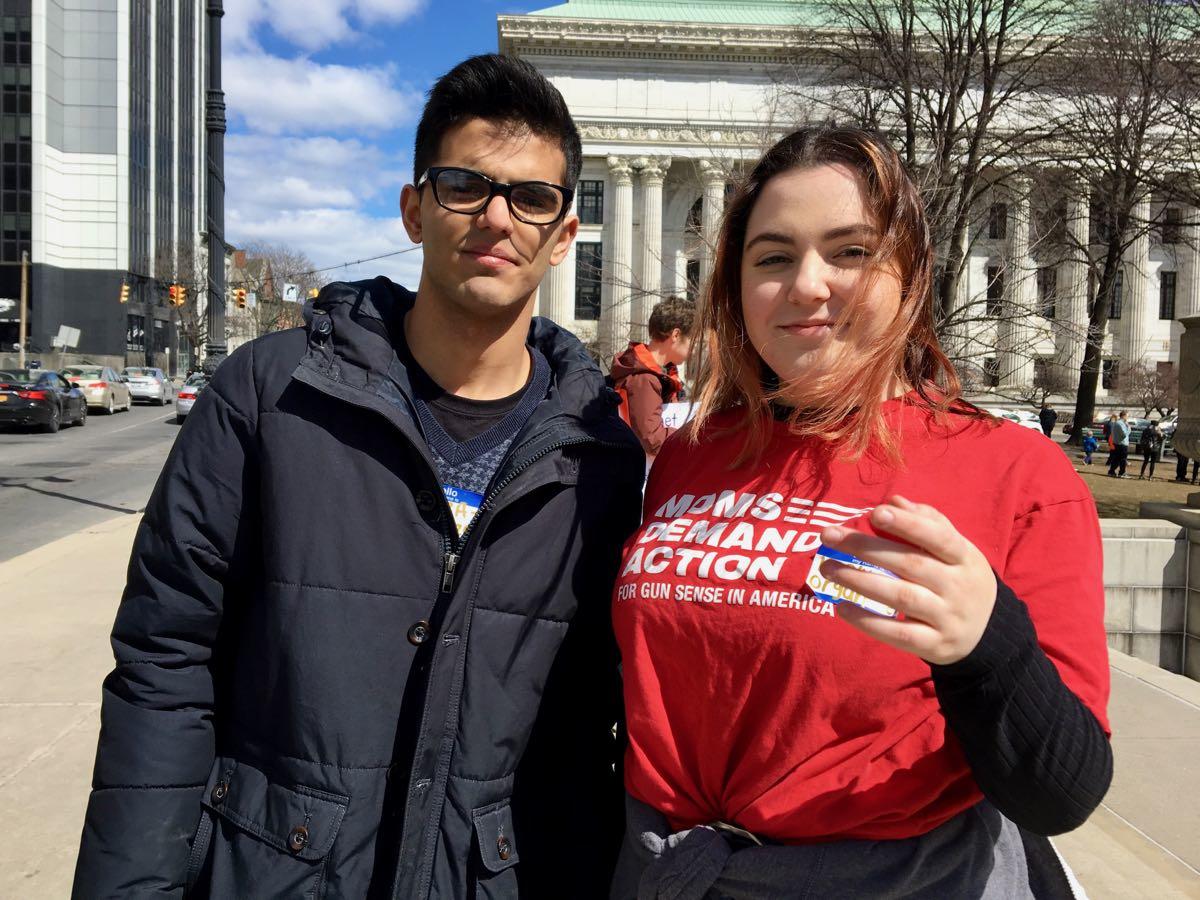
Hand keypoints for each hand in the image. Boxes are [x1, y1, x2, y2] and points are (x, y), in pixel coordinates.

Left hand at [818, 495, 996, 665]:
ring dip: (860, 581)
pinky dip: (868, 621)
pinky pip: (897, 634)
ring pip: (900, 597)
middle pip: (910, 564)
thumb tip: (894, 501)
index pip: (938, 537)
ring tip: (828, 568)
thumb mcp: (957, 549)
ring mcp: (946, 618)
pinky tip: (842, 607)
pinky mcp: (935, 645)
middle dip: (865, 548)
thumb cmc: (960, 579)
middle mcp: (957, 587)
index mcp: (964, 557)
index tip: (874, 513)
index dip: (908, 525)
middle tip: (828, 536)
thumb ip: (928, 522)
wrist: (990, 634)